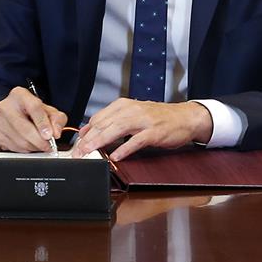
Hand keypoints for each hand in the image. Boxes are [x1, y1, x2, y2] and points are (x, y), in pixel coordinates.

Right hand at [0, 86, 68, 152]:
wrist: (10, 113)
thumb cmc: (30, 111)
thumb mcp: (47, 110)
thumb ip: (57, 119)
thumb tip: (56, 132)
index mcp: (20, 95)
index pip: (33, 108)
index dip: (43, 123)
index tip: (50, 135)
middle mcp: (6, 106)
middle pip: (25, 129)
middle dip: (40, 141)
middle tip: (48, 145)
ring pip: (20, 141)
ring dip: (34, 147)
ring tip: (39, 144)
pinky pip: (14, 148)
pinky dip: (25, 150)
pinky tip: (28, 144)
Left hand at [71, 99, 213, 160]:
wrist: (185, 117)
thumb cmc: (157, 118)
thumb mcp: (133, 115)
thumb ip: (112, 122)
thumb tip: (89, 132)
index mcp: (123, 105)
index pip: (98, 118)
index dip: (85, 132)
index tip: (76, 144)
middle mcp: (131, 110)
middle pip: (104, 124)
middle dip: (88, 139)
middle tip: (77, 152)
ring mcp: (143, 120)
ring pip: (116, 130)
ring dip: (100, 142)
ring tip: (89, 152)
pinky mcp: (154, 132)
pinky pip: (135, 141)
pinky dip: (124, 149)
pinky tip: (115, 157)